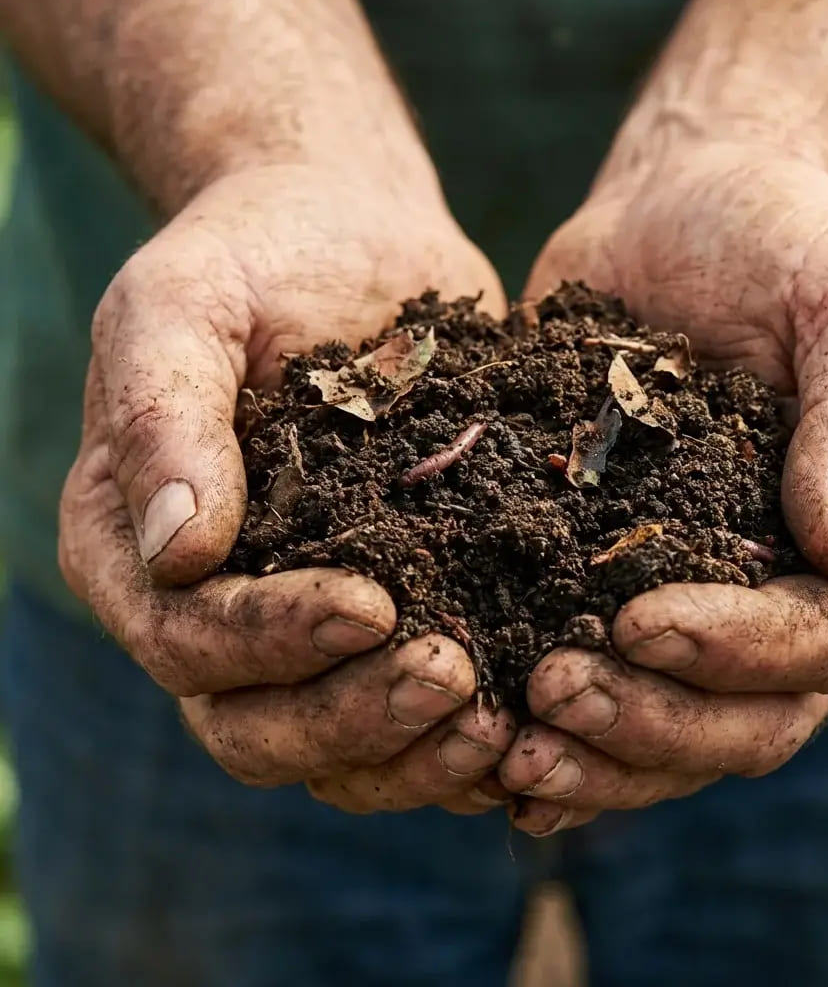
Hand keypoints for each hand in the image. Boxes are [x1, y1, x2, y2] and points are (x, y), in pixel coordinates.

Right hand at [59, 164, 514, 812]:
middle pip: (257, 727)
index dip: (271, 641)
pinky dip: (462, 738)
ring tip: (499, 717)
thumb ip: (164, 418)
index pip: (186, 641)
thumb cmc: (255, 256)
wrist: (350, 235)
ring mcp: (305, 627)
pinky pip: (412, 718)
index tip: (371, 604)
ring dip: (414, 751)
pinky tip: (531, 716)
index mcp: (136, 548)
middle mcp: (213, 611)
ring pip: (337, 748)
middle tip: (452, 676)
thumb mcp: (186, 305)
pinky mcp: (396, 614)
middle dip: (353, 716)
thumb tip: (176, 553)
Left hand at [499, 142, 827, 833]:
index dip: (739, 649)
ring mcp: (709, 603)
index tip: (640, 620)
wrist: (685, 215)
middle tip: (551, 697)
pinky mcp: (621, 588)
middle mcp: (798, 595)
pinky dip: (557, 733)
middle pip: (750, 718)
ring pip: (675, 732)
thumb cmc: (781, 244)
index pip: (826, 638)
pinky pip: (608, 688)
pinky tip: (483, 747)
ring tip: (509, 747)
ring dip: (598, 755)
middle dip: (653, 723)